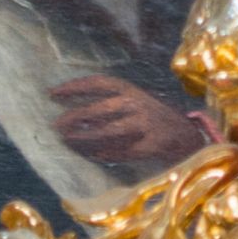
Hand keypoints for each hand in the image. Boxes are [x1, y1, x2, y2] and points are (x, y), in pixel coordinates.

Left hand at [53, 74, 204, 172]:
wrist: (185, 134)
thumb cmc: (149, 117)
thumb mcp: (132, 101)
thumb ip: (108, 103)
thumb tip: (72, 116)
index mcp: (131, 90)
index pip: (98, 83)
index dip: (74, 87)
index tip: (52, 93)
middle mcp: (138, 103)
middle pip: (101, 108)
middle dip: (76, 116)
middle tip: (56, 125)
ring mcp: (146, 124)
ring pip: (110, 131)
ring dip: (86, 137)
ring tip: (68, 140)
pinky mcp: (153, 144)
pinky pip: (124, 151)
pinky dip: (107, 154)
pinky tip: (93, 155)